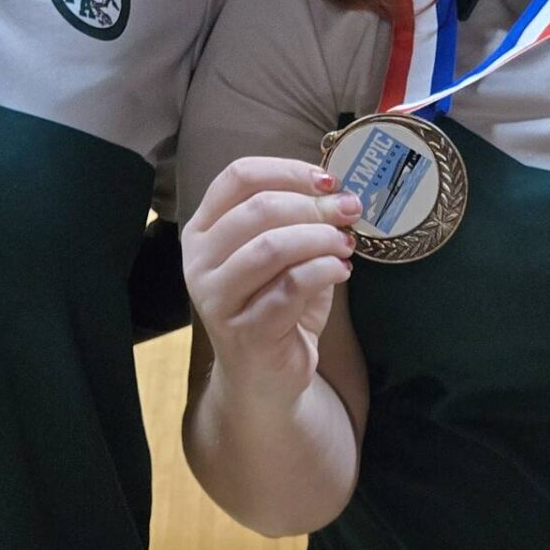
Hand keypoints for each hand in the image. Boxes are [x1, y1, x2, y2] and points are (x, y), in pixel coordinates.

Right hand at [181, 156, 359, 405]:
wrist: (263, 378)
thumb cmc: (274, 306)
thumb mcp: (282, 255)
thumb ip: (299, 221)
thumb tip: (340, 194)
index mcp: (203, 230)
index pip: (238, 177)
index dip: (287, 170)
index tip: (328, 180)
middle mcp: (199, 261)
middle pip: (258, 208)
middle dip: (313, 205)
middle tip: (350, 210)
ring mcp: (217, 298)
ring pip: (271, 246)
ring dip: (320, 237)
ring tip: (346, 244)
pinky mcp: (245, 330)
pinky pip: (291, 285)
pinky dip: (324, 269)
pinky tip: (341, 271)